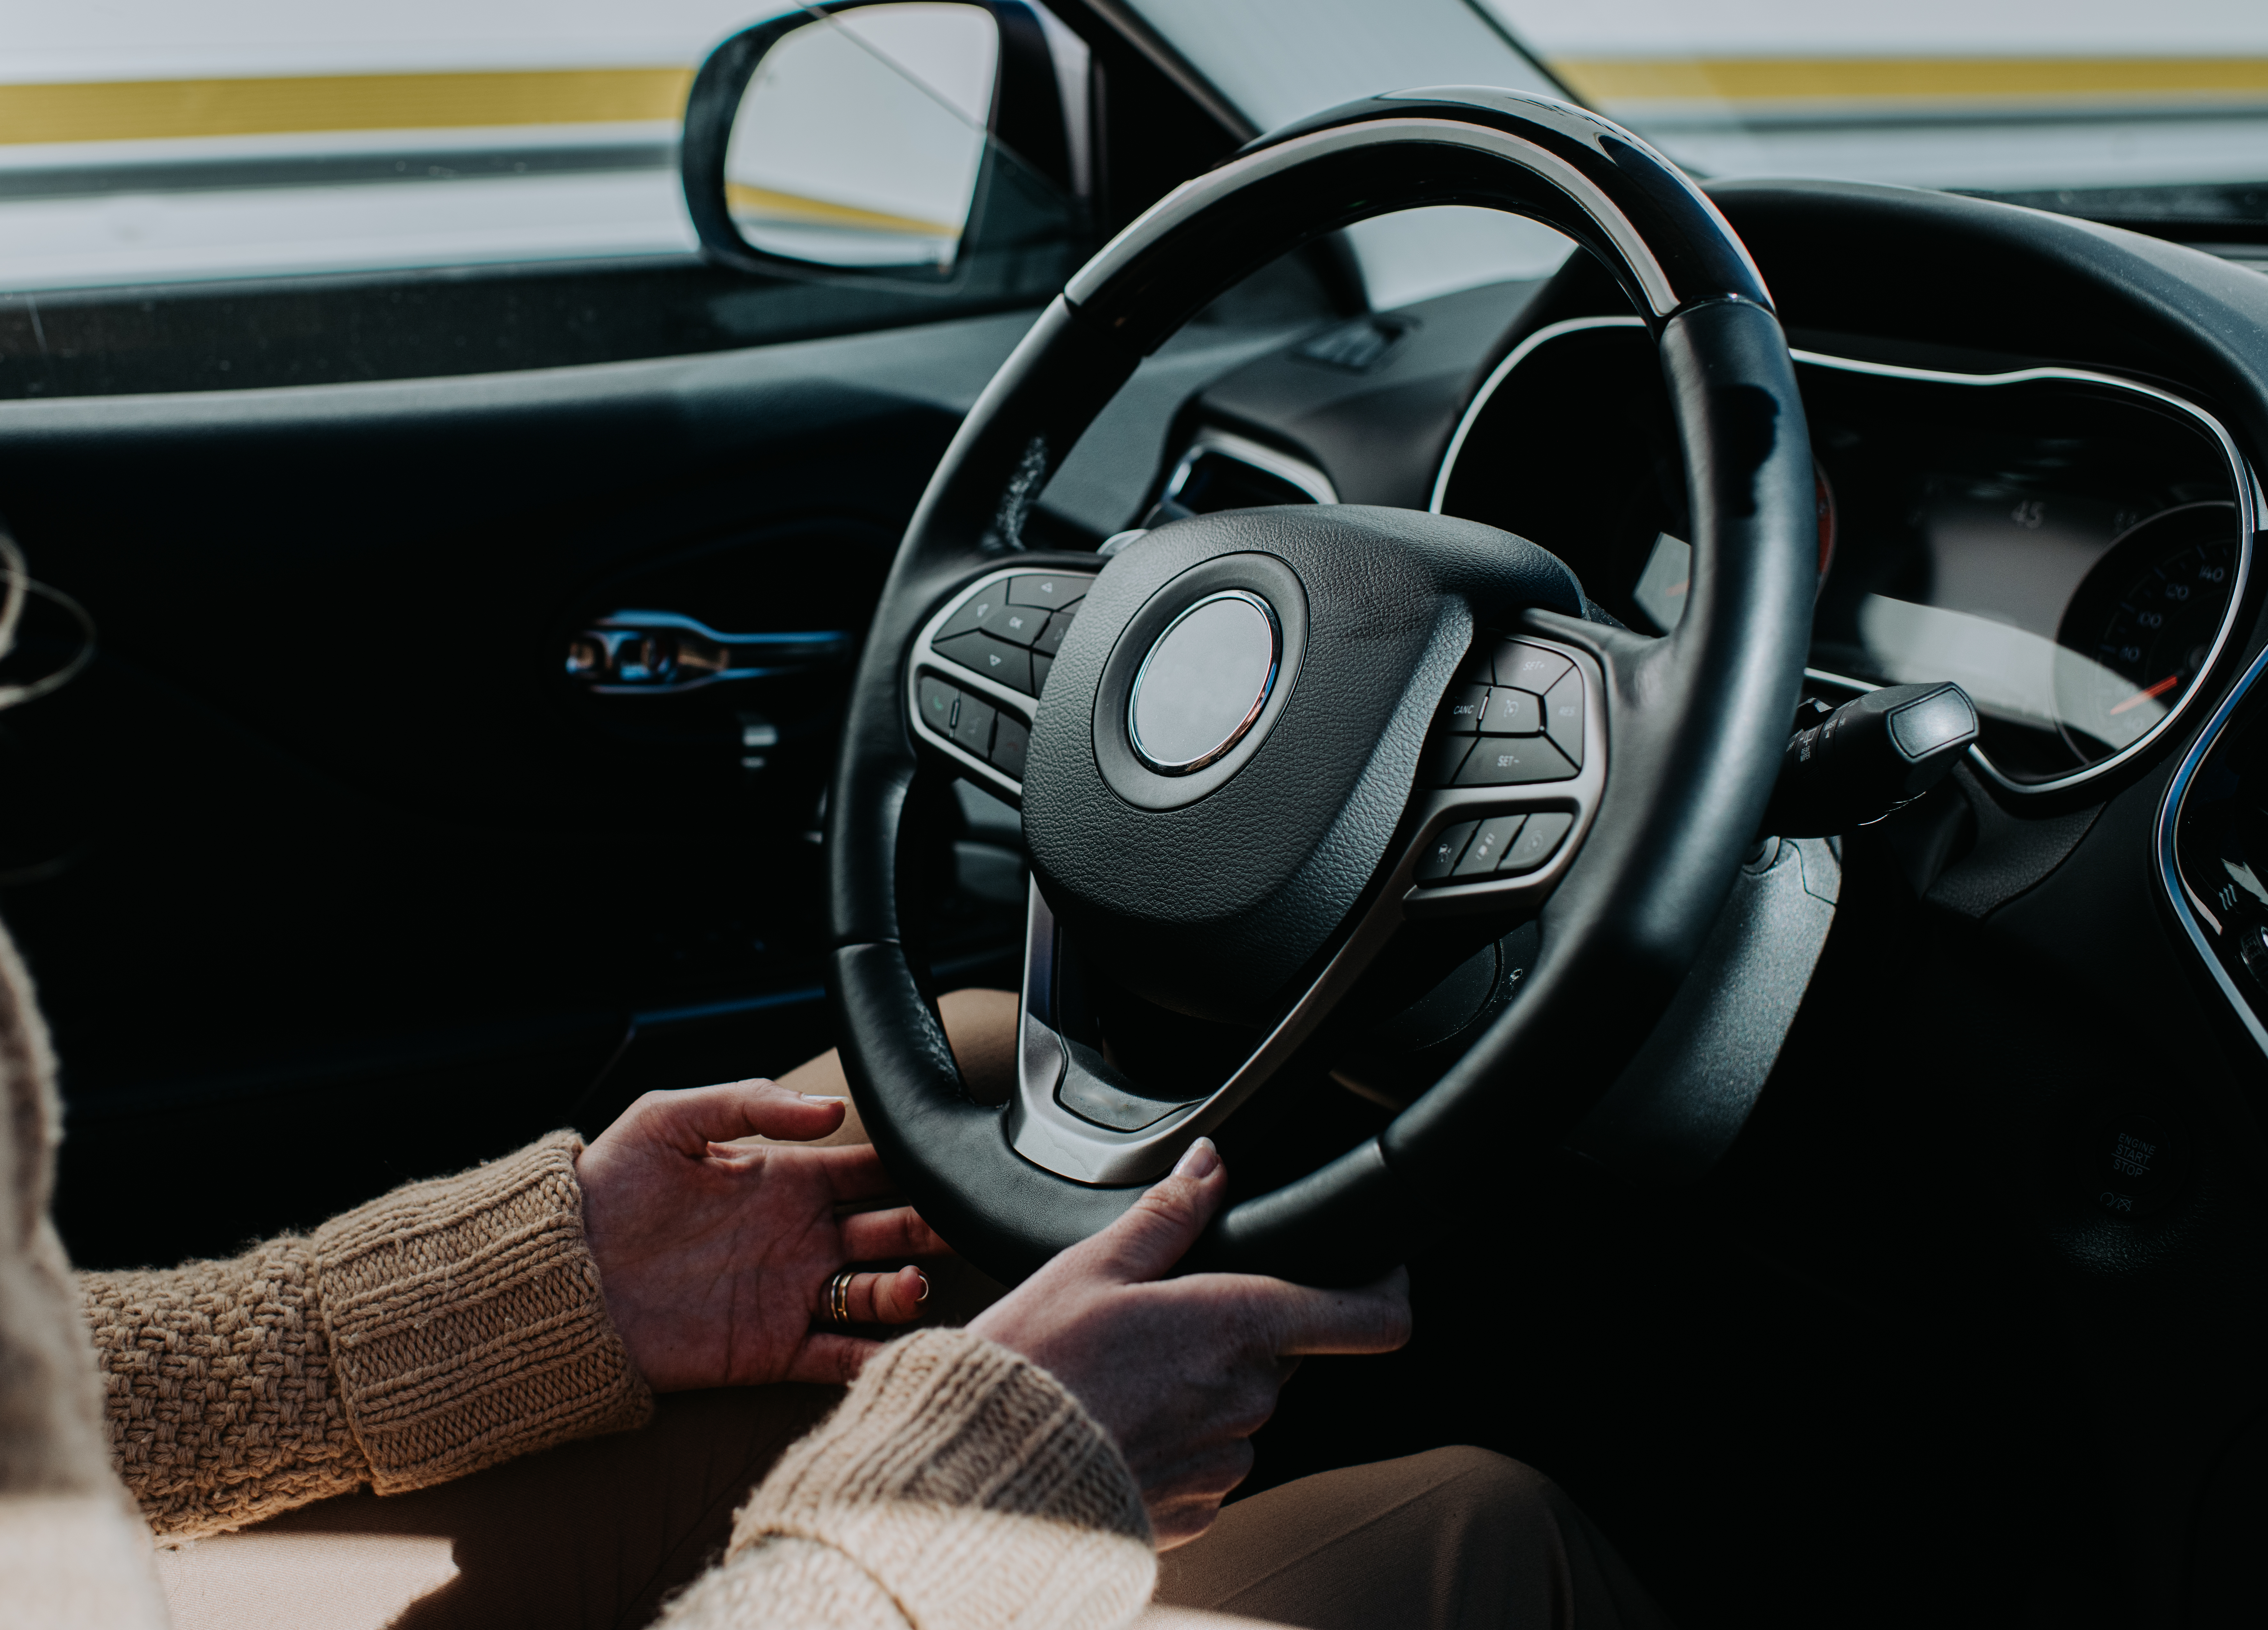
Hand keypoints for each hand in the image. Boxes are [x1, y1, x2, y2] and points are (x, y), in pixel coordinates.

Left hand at [578, 1081, 948, 1390]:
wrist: (560, 1273)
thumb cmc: (610, 1185)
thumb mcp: (671, 1117)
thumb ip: (751, 1100)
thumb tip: (832, 1109)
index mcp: (788, 1181)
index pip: (871, 1171)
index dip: (909, 1168)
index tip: (940, 1166)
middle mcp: (801, 1238)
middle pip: (890, 1232)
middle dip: (928, 1228)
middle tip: (953, 1226)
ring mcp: (791, 1295)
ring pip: (875, 1294)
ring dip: (904, 1291)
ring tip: (911, 1283)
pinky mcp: (770, 1350)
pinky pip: (839, 1357)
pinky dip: (874, 1356)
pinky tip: (896, 1346)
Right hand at [970, 1139, 1410, 1546]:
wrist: (981, 1477)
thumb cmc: (1033, 1368)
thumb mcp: (1091, 1268)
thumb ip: (1168, 1214)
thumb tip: (1211, 1163)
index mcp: (1235, 1327)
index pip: (1369, 1318)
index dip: (1387, 1290)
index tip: (1378, 1272)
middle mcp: (1246, 1400)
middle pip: (1279, 1355)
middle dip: (1233, 1336)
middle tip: (1155, 1327)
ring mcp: (1224, 1464)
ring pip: (1241, 1410)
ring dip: (1201, 1391)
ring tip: (1122, 1381)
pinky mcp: (1196, 1513)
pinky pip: (1209, 1464)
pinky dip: (1176, 1443)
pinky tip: (1119, 1426)